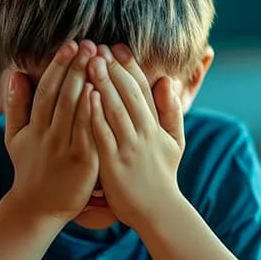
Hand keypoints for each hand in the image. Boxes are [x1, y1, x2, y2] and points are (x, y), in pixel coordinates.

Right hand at [4, 40, 98, 221]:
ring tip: (99, 59)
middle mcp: (48, 136)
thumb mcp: (15, 137)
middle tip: (88, 43)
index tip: (69, 45)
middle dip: (76, 67)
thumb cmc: (30, 168)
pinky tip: (103, 93)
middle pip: (63, 95)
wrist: (39, 208)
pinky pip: (90, 132)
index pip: (46, 90)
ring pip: (77, 111)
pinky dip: (95, 112)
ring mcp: (66, 149)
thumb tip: (16, 74)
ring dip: (88, 82)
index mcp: (34, 127)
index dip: (57, 66)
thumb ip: (15, 106)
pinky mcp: (84, 163)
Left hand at [88, 44, 184, 227]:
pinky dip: (94, 114)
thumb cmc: (162, 174)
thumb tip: (167, 80)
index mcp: (155, 126)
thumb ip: (171, 111)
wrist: (158, 211)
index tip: (118, 47)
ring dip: (102, 84)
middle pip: (128, 94)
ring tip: (90, 62)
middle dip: (113, 69)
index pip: (143, 89)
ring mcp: (128, 148)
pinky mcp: (113, 164)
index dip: (130, 67)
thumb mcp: (175, 141)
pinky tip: (85, 95)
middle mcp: (144, 134)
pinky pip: (102, 134)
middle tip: (97, 47)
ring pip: (115, 110)